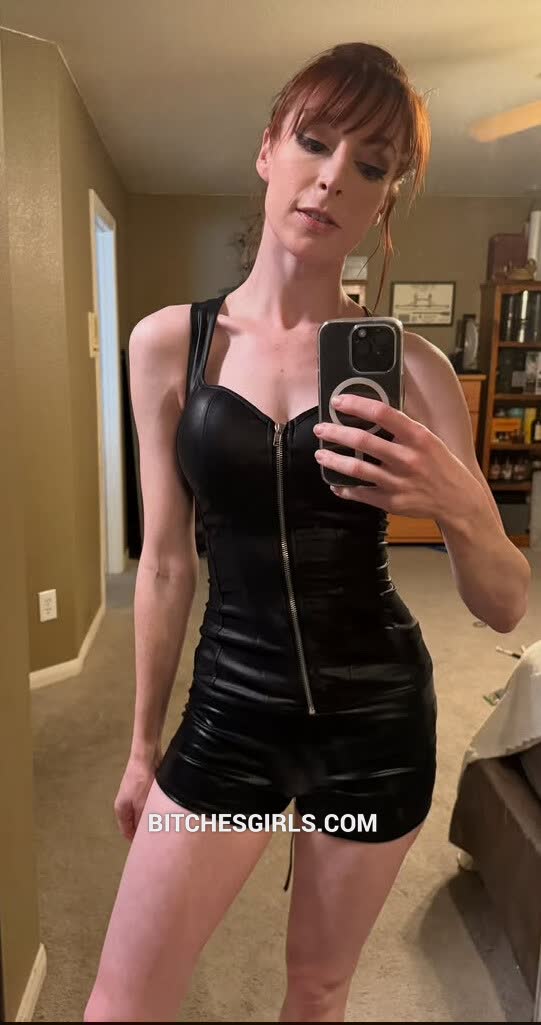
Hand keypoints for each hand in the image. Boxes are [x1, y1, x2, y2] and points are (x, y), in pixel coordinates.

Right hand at [114, 745, 161, 841]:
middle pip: (136, 822)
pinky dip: (156, 809)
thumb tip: (146, 835)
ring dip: (153, 818)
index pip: (127, 832)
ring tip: (164, 827)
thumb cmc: (141, 780)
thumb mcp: (143, 805)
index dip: (137, 842)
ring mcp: (135, 795)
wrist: (146, 756)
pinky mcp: (144, 788)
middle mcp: (126, 804)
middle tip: (159, 839)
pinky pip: (150, 804)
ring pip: (144, 813)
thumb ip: (143, 821)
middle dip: (146, 830)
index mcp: (121, 809)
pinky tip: (166, 812)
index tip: (148, 850)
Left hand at [313, 394, 477, 520]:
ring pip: (356, 469)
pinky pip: (361, 494)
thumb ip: (403, 428)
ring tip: (321, 454)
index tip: (338, 401)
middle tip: (321, 429)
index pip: (383, 413)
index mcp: (418, 437)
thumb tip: (371, 412)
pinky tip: (335, 484)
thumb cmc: (440, 465)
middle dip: (336, 432)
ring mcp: (398, 482)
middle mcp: (407, 458)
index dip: (357, 404)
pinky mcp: (392, 502)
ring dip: (334, 460)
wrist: (457, 500)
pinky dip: (345, 489)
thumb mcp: (428, 440)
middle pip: (363, 441)